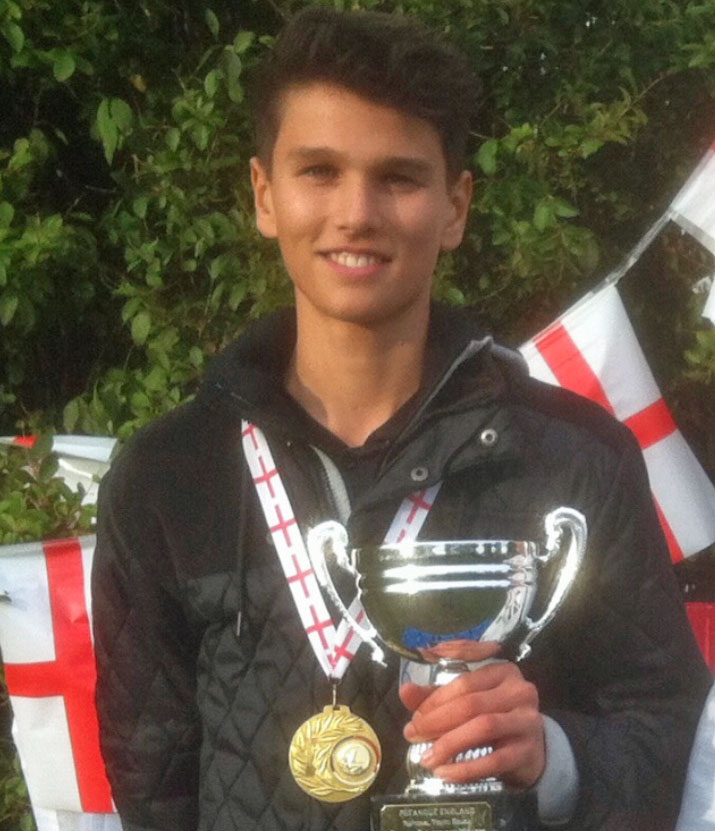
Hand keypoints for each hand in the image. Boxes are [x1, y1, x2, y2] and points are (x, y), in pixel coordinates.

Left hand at [400, 646, 544, 789]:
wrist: (530, 751)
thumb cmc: (493, 717)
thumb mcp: (468, 701)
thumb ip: (436, 695)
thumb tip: (405, 691)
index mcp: (502, 670)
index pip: (464, 681)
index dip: (435, 697)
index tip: (415, 713)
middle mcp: (519, 690)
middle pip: (470, 703)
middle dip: (436, 721)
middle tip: (414, 735)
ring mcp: (527, 720)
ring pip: (482, 727)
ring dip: (449, 744)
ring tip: (427, 757)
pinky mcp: (528, 750)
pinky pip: (493, 760)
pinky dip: (465, 768)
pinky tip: (445, 772)